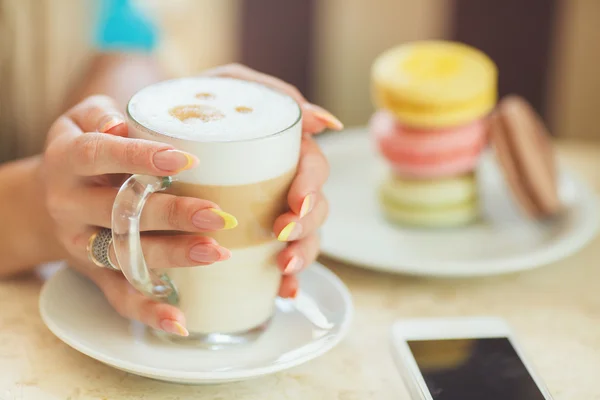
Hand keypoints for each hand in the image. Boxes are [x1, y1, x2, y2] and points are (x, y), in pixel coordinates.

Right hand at [41, 95, 235, 336]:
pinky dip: (148, 311)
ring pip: (124, 254)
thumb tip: (121, 125)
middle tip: (218, 215)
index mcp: (67, 160)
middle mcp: (69, 204)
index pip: (100, 155)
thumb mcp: (80, 118)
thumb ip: (101, 115)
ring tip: (217, 252)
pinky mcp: (93, 272)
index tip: (187, 160)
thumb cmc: (83, 147)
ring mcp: (80, 243)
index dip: (141, 157)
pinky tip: (180, 321)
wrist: (47, 194)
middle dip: (172, 214)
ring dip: (172, 256)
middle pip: (120, 212)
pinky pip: (117, 296)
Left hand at [202, 64, 342, 296]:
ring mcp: (266, 210)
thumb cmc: (193, 102)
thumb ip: (272, 95)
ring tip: (286, 268)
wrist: (147, 127)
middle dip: (307, 225)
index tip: (296, 203)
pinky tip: (283, 290)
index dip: (313, 186)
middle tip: (283, 235)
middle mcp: (280, 182)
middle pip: (313, 207)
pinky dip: (286, 278)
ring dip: (303, 254)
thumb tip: (324, 121)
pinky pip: (274, 260)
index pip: (313, 167)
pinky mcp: (247, 235)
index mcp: (283, 150)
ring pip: (302, 236)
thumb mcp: (229, 85)